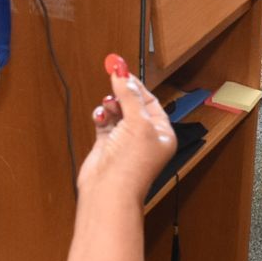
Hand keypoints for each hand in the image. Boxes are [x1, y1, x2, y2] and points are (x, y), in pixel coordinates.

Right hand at [77, 55, 175, 205]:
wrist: (108, 191)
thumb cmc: (131, 166)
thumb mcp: (137, 123)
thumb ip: (129, 95)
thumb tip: (122, 73)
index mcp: (162, 133)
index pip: (151, 101)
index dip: (136, 85)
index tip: (122, 69)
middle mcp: (145, 137)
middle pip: (133, 105)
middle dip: (122, 95)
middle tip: (113, 84)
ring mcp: (125, 142)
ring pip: (117, 112)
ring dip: (110, 106)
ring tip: (107, 107)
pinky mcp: (107, 146)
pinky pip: (105, 123)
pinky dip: (101, 117)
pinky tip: (100, 118)